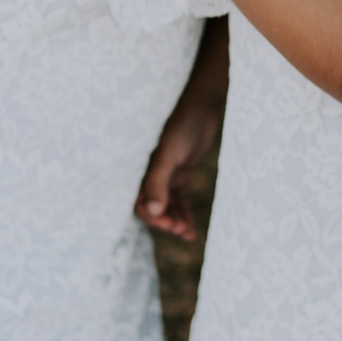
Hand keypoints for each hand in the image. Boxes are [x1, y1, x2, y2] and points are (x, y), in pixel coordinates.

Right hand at [136, 95, 221, 240]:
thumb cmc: (181, 125)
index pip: (139, 201)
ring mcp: (166, 173)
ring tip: (188, 234)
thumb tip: (154, 213)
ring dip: (176, 221)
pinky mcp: (181, 172)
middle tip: (180, 230)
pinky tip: (191, 229)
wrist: (203, 106)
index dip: (152, 217)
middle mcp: (150, 173)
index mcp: (140, 168)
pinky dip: (184, 213)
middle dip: (165, 221)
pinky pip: (180, 198)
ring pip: (168, 205)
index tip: (169, 226)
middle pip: (153, 207)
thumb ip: (158, 182)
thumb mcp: (168, 154)